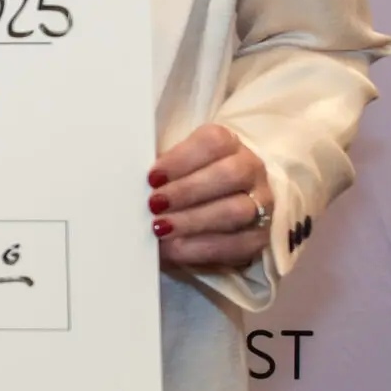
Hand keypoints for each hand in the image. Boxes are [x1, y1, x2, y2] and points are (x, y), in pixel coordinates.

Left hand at [149, 123, 273, 271]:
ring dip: (193, 220)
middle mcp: (251, 169)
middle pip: (229, 174)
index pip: (213, 142)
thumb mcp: (173, 167)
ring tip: (160, 227)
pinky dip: (200, 247)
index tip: (152, 177)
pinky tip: (174, 248)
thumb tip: (129, 183)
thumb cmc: (186, 180)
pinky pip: (236, 244)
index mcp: (228, 144)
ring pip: (235, 210)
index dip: (181, 159)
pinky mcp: (260, 236)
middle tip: (154, 204)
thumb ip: (159, 170)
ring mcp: (261, 203)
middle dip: (186, 191)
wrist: (218, 206)